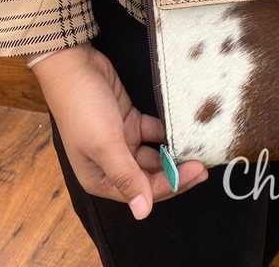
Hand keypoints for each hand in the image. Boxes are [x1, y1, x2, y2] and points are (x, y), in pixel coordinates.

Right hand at [33, 43, 207, 219]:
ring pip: (152, 155)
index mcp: (100, 178)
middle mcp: (111, 164)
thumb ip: (127, 176)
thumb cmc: (84, 109)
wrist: (74, 65)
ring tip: (197, 148)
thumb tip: (143, 213)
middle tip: (204, 164)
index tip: (197, 172)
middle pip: (149, 175)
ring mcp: (121, 140)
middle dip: (175, 172)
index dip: (171, 184)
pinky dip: (165, 132)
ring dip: (172, 154)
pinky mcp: (128, 120)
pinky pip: (151, 132)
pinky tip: (184, 130)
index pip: (142, 191)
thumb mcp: (105, 144)